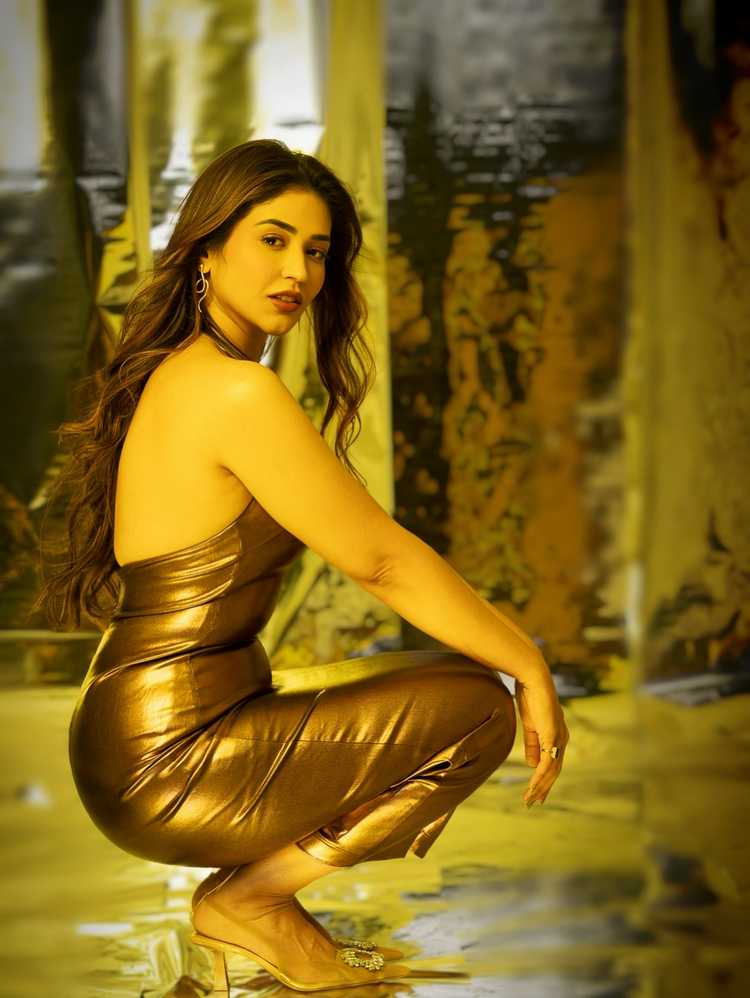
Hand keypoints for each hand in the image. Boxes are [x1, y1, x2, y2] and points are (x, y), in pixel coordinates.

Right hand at [514, 673, 568, 805]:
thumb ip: (532, 744)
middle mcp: (562, 739)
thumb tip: (532, 765)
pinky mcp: (552, 736)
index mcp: (558, 735)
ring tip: (530, 798)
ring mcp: (559, 738)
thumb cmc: (531, 697)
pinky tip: (533, 785)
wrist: (533, 680)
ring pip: (551, 770)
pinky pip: (546, 762)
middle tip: (534, 802)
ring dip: (540, 786)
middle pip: (555, 770)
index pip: (553, 763)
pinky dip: (540, 776)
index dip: (545, 779)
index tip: (537, 792)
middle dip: (544, 787)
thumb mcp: (530, 725)